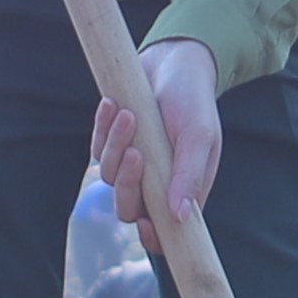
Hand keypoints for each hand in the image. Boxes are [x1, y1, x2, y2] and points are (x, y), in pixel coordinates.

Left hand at [93, 39, 224, 228]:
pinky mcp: (113, 143)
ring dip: (116, 146)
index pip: (165, 230)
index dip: (153, 235)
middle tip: (137, 153)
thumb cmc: (194, 102)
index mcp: (183, 190)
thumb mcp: (199, 137)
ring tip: (130, 114)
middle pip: (128, 208)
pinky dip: (103, 128)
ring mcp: (132, 164)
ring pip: (109, 177)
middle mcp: (155, 184)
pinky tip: (113, 104)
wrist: (174, 62)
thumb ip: (190, 176)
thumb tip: (180, 217)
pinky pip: (97, 148)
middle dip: (128, 184)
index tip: (145, 223)